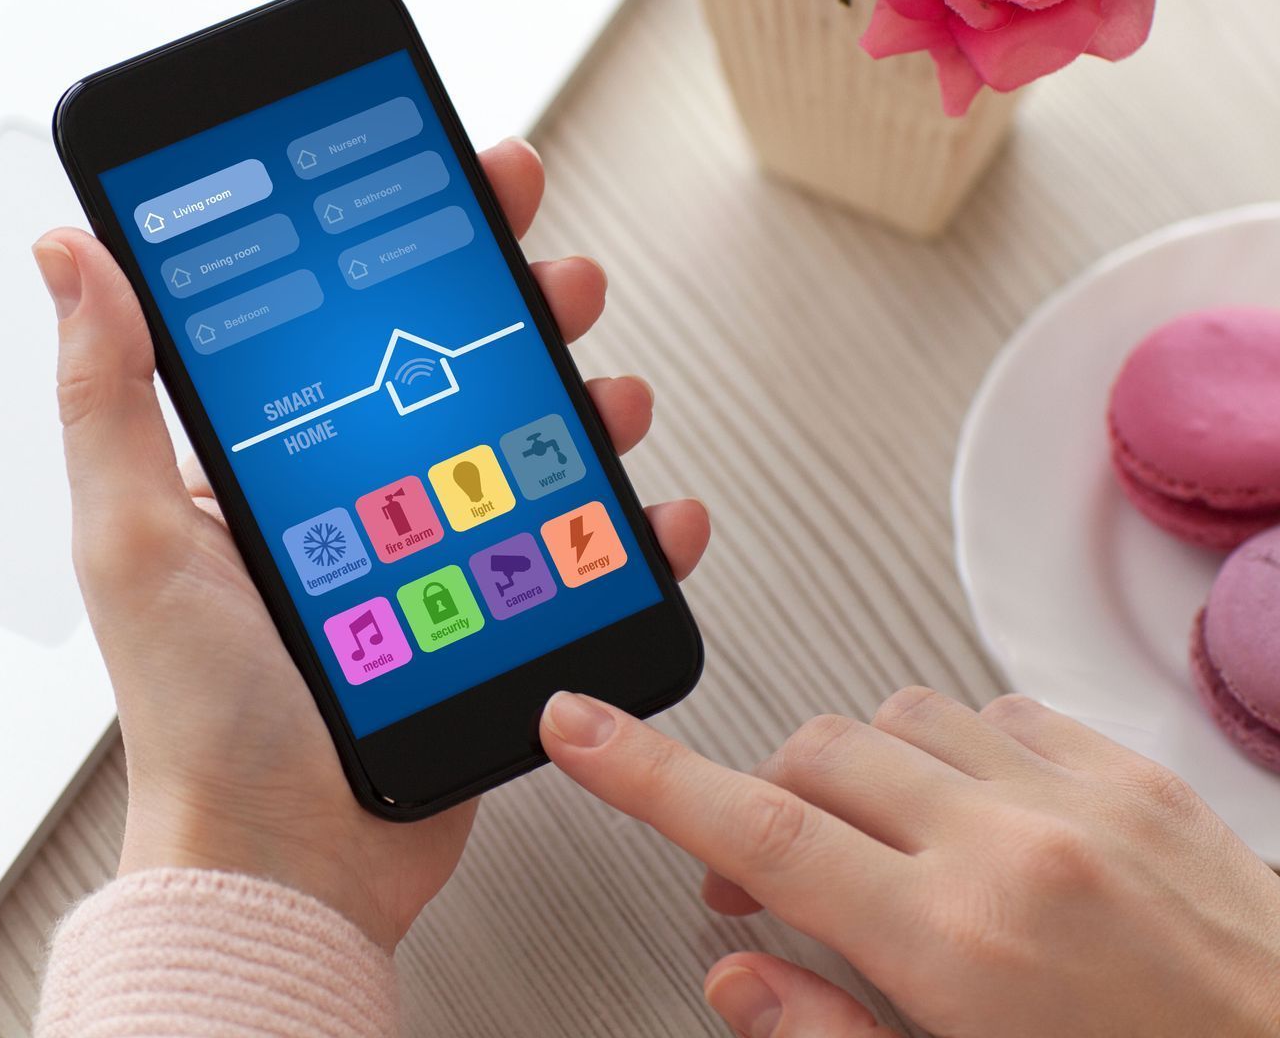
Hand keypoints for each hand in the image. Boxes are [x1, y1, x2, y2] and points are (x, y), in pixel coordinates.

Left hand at [33, 138, 711, 950]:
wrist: (281, 860)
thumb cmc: (193, 711)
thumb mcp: (128, 530)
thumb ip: (105, 389)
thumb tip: (70, 248)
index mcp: (270, 462)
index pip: (341, 322)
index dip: (401, 243)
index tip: (447, 174)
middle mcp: (353, 499)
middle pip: (451, 369)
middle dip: (513, 304)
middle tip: (553, 268)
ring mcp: (429, 561)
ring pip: (524, 451)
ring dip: (582, 404)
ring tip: (609, 395)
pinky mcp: (490, 625)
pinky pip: (574, 559)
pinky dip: (627, 531)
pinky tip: (652, 512)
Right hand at [540, 686, 1279, 1036]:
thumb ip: (830, 1034)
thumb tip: (736, 979)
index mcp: (956, 944)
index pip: (755, 832)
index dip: (646, 774)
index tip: (579, 728)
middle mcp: (1014, 845)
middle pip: (815, 756)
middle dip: (765, 801)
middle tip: (765, 882)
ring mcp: (1083, 798)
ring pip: (899, 716)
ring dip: (860, 772)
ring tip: (881, 851)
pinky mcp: (1139, 775)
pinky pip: (1001, 712)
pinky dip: (959, 751)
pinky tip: (977, 817)